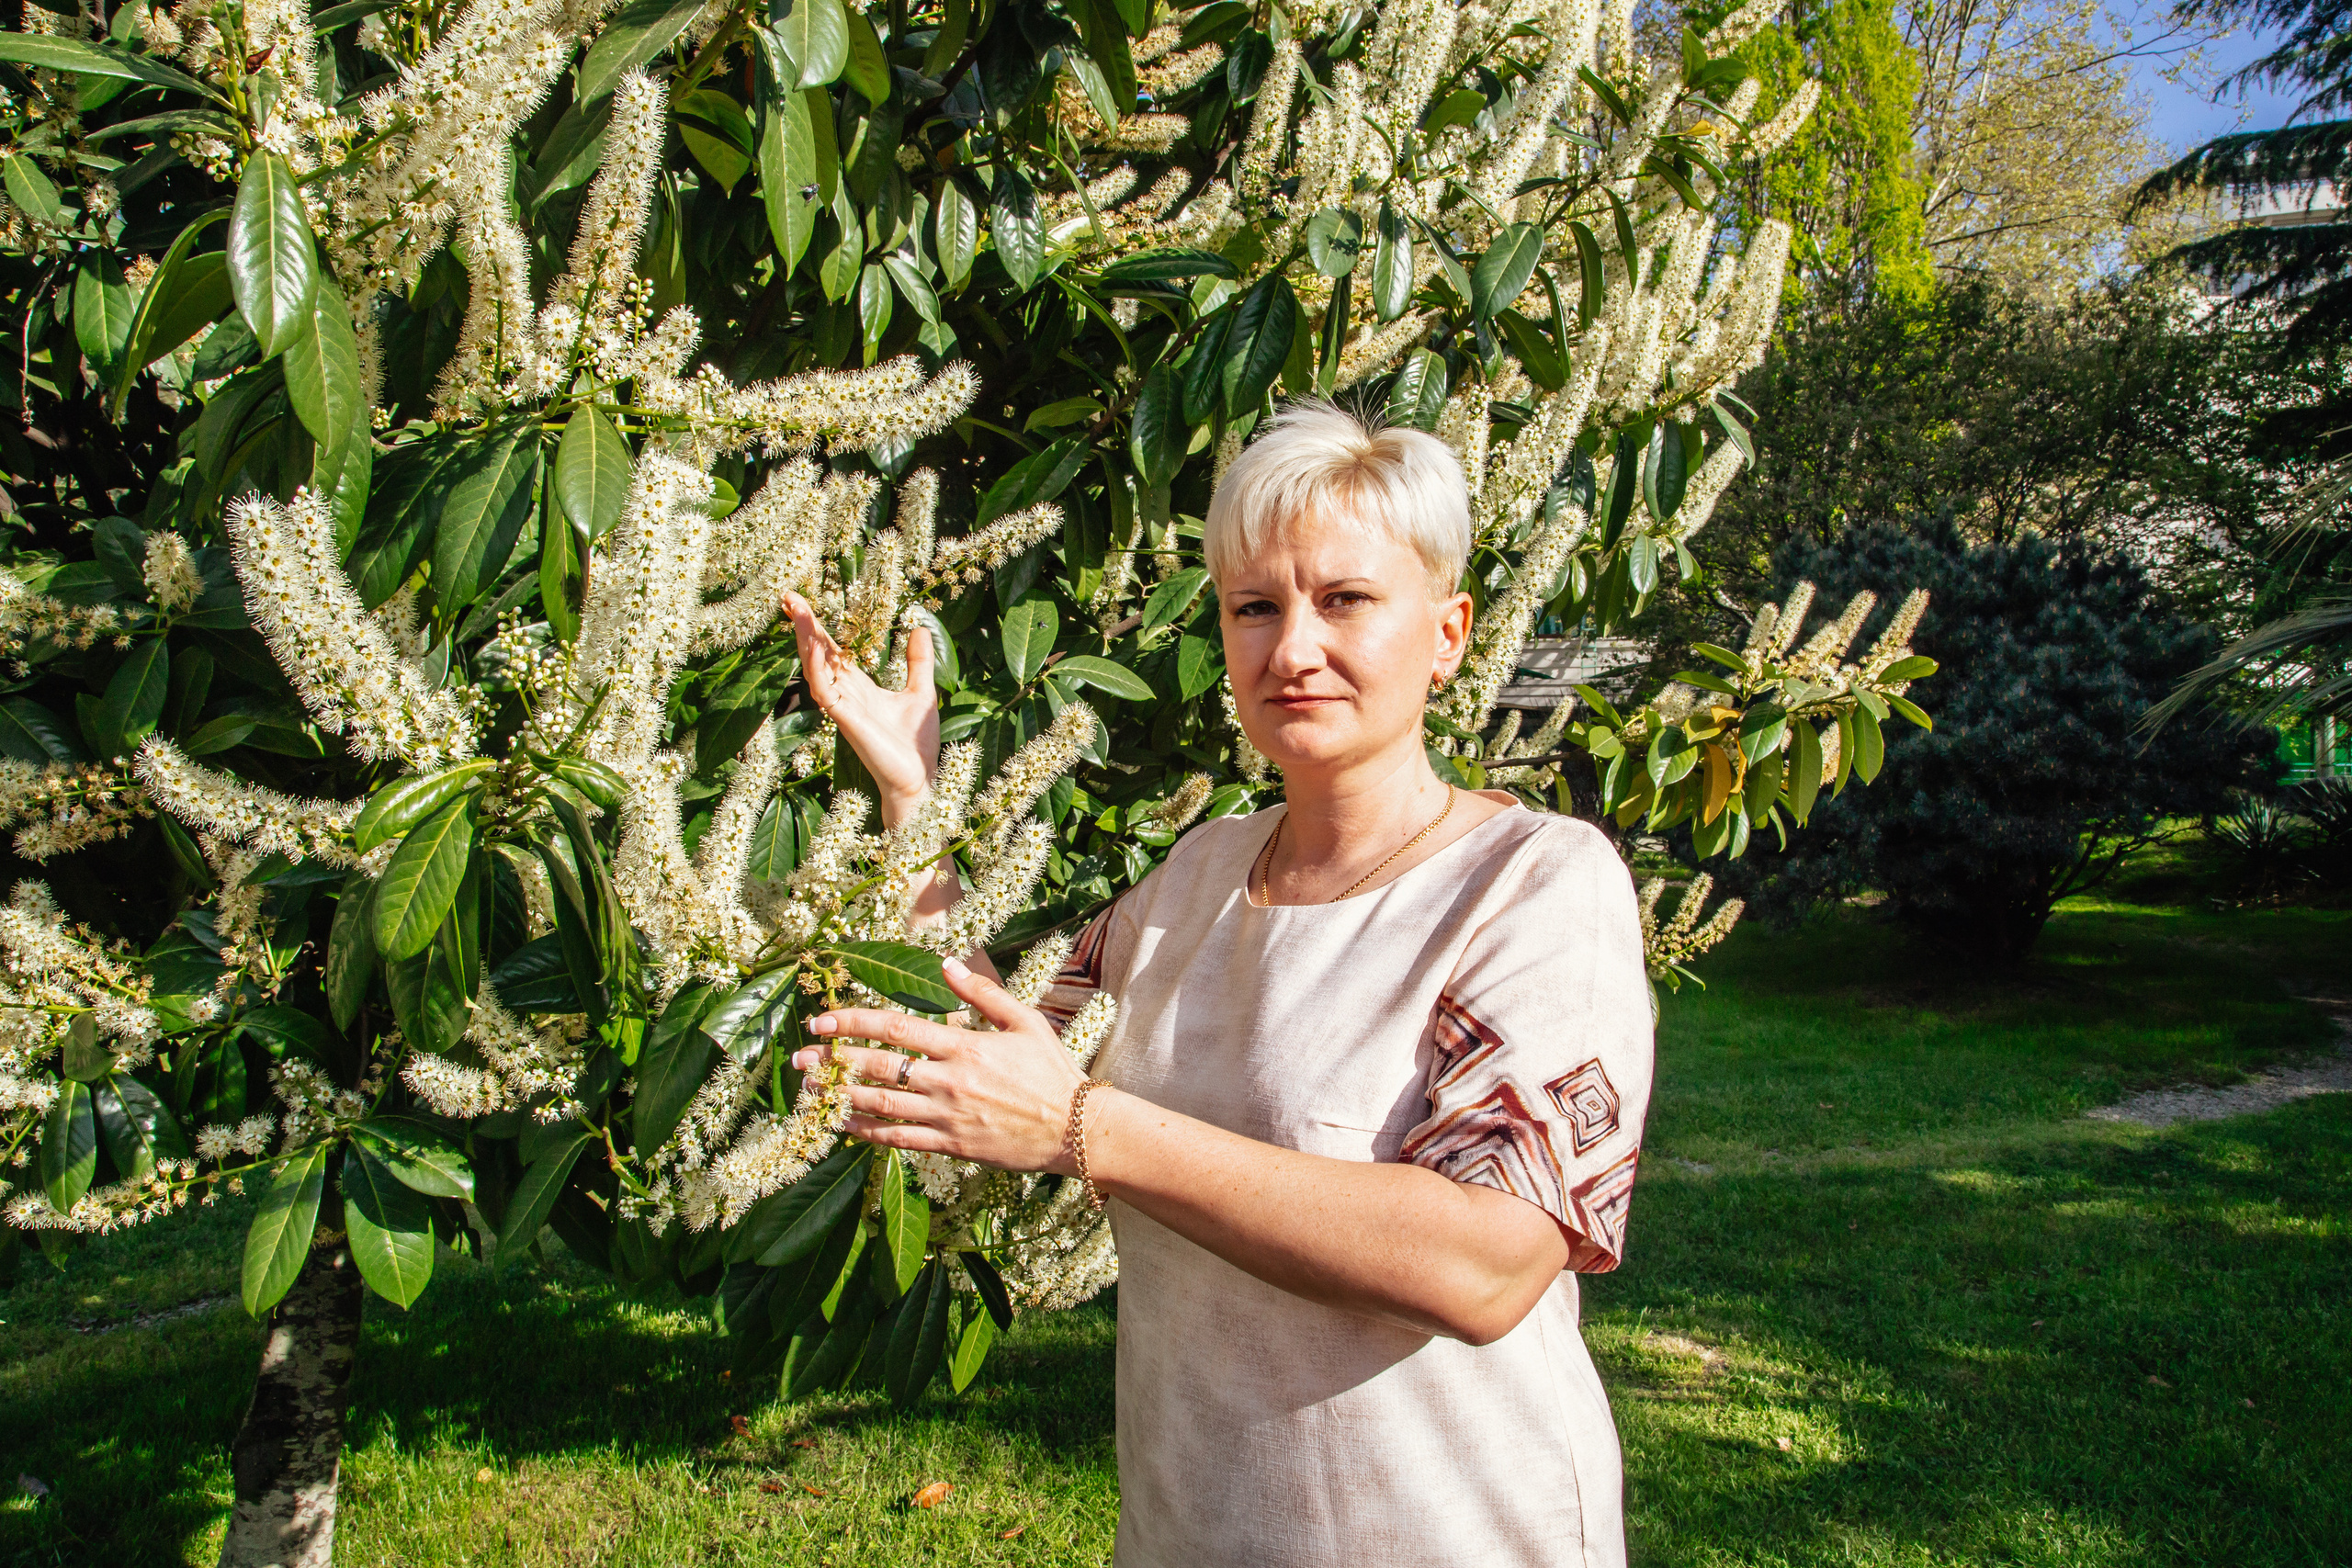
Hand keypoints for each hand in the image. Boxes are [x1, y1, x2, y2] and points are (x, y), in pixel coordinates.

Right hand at [782, 589, 938, 826]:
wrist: (919, 777)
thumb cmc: (916, 743)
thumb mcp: (921, 692)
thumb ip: (917, 662)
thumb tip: (919, 628)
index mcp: (860, 687)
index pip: (832, 651)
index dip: (818, 627)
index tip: (802, 602)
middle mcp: (845, 694)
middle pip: (817, 654)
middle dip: (804, 625)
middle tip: (789, 595)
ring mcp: (842, 707)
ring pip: (815, 668)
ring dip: (807, 640)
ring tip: (800, 611)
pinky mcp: (845, 720)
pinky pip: (824, 691)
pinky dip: (818, 668)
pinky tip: (815, 647)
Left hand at [790, 957, 1085, 1172]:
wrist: (1075, 1129)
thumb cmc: (1051, 1071)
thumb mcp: (1024, 1021)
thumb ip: (981, 992)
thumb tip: (946, 963)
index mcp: (963, 1046)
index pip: (894, 1028)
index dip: (851, 1022)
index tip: (820, 1020)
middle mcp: (947, 1081)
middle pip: (875, 1067)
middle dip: (832, 1062)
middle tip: (797, 1060)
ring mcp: (946, 1117)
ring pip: (879, 1106)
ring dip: (839, 1097)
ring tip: (809, 1091)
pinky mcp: (950, 1145)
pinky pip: (898, 1140)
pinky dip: (866, 1132)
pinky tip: (844, 1125)